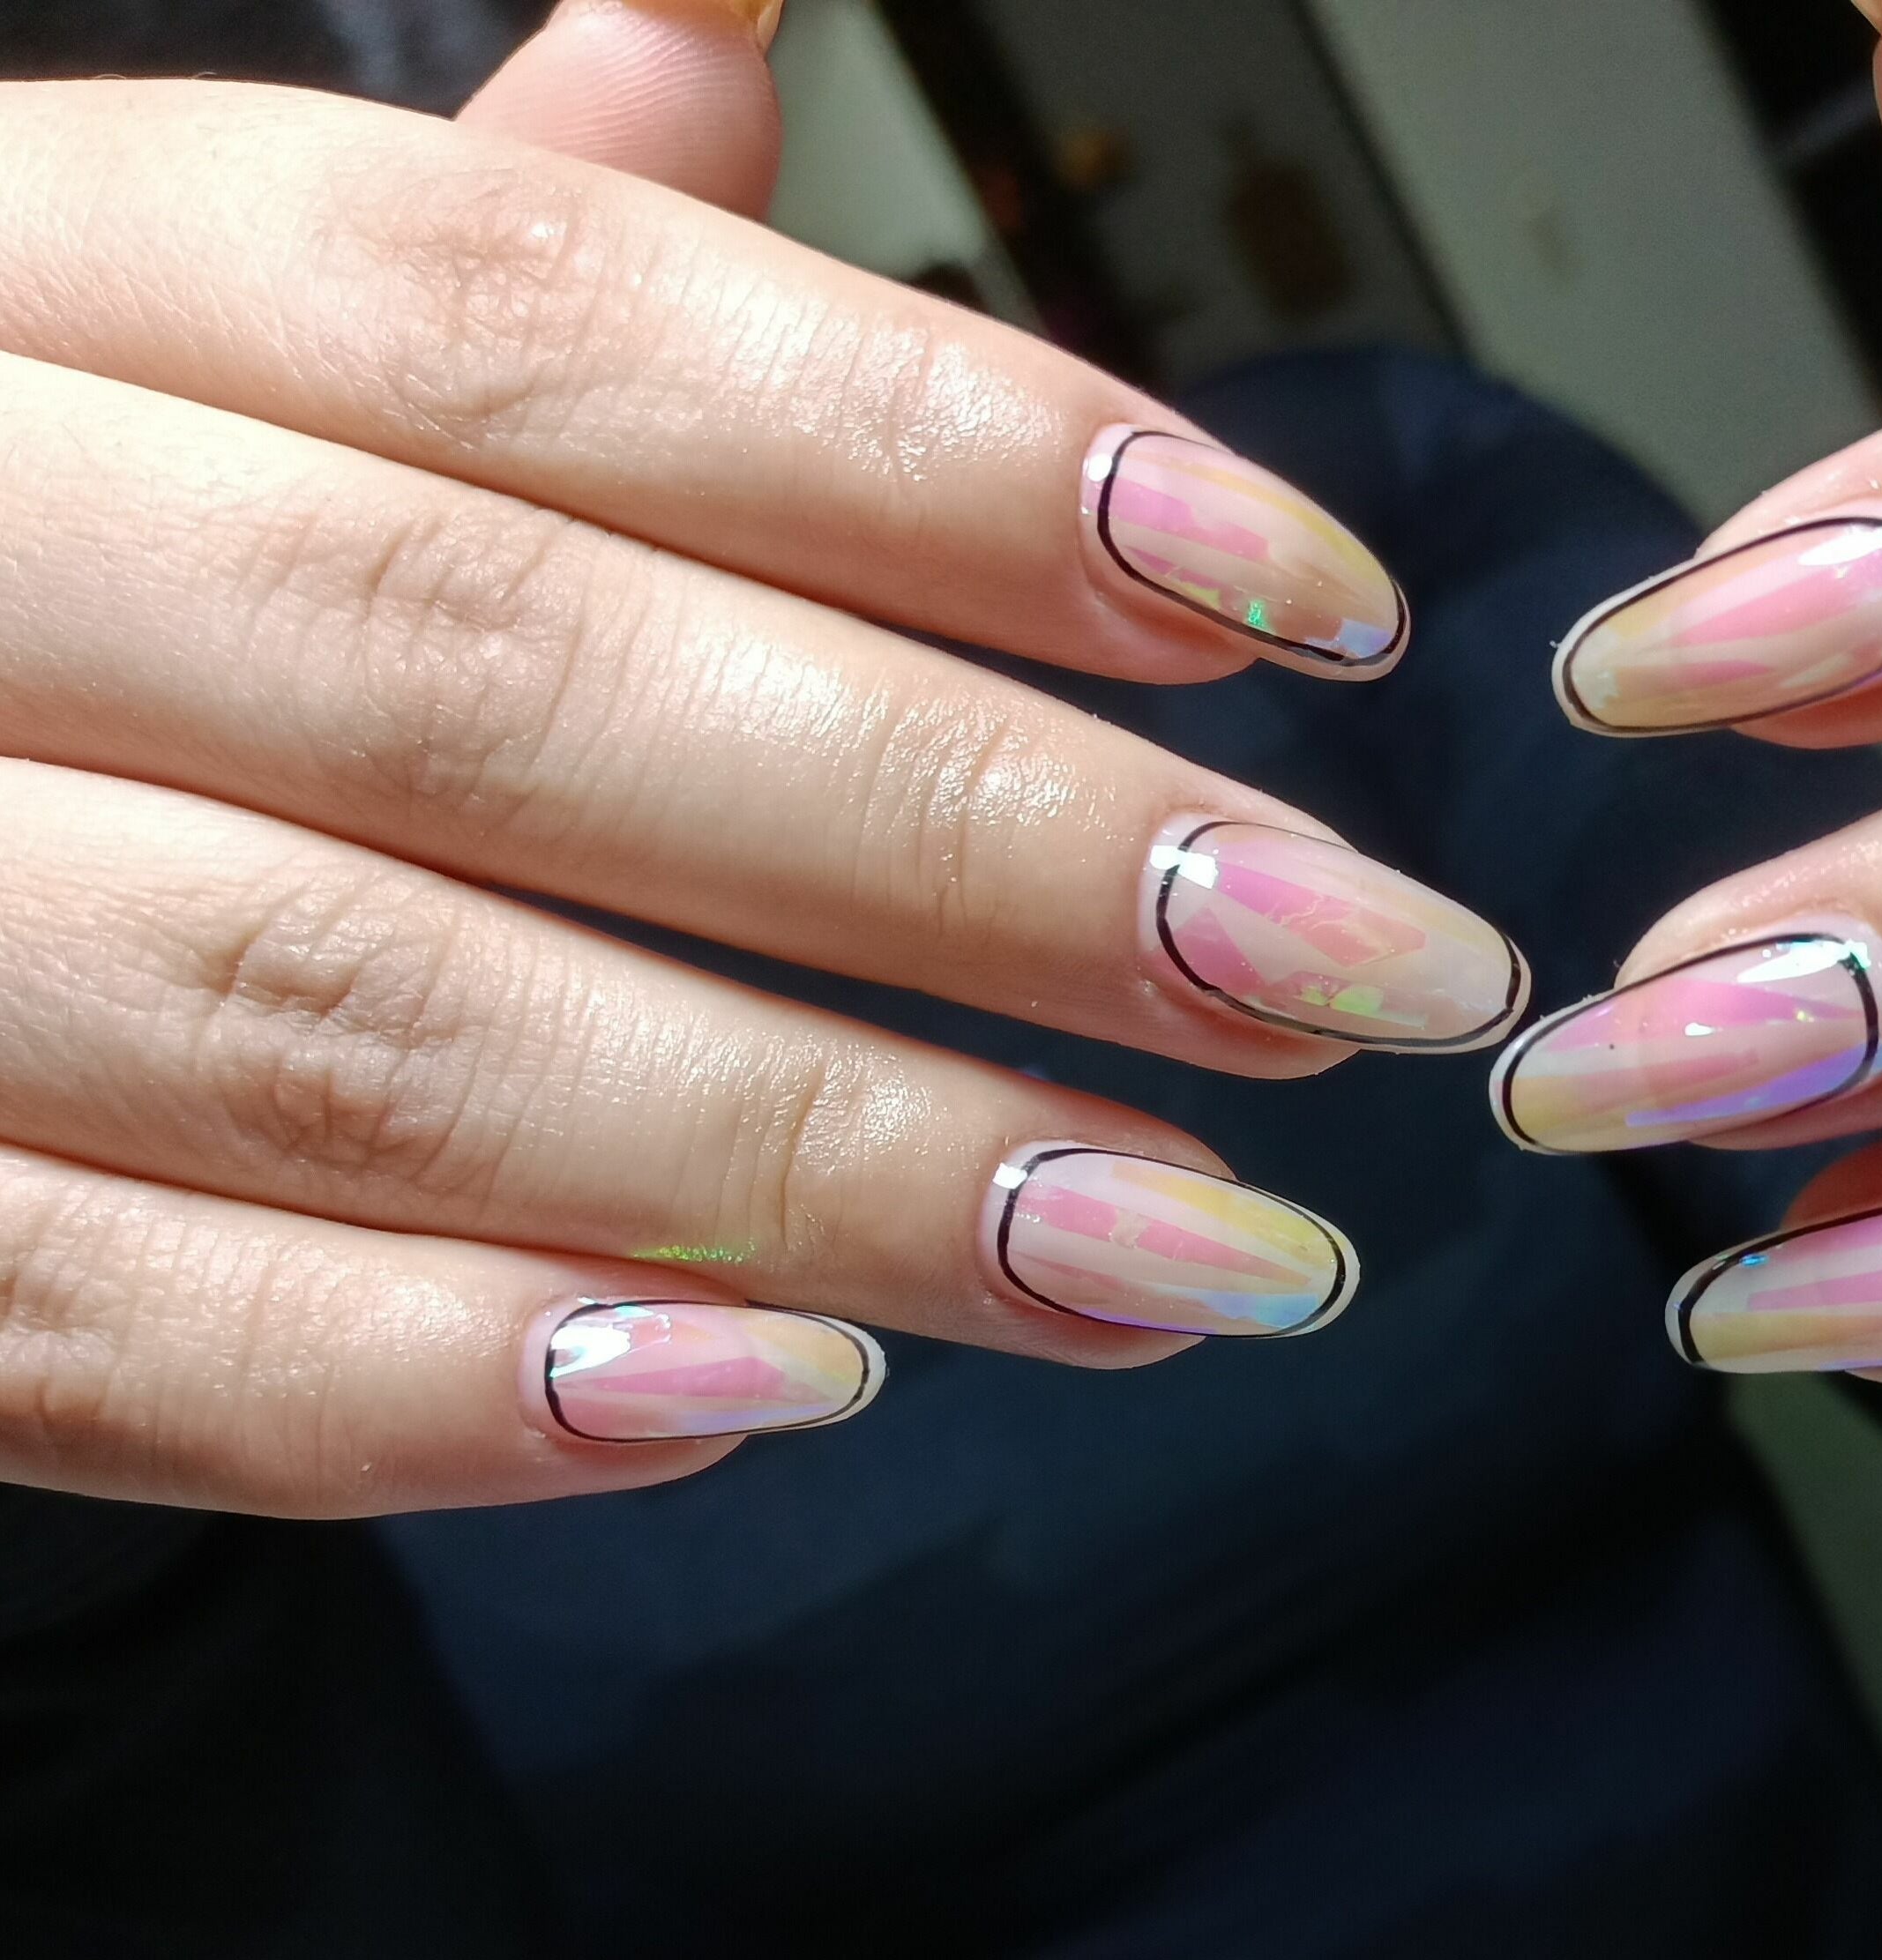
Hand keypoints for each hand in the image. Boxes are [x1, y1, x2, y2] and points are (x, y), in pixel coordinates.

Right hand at [0, 1, 1523, 1514]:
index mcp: (56, 272)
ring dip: (816, 1154)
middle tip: (1345, 968)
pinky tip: (768, 1398)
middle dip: (975, 844)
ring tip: (1181, 1243)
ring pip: (350, 1024)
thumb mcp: (200, 327)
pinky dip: (435, 1382)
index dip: (944, 456)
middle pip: (495, 674)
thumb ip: (483, 231)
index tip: (1306, 605)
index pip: (525, 313)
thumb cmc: (66, 539)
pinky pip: (102, 1324)